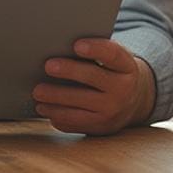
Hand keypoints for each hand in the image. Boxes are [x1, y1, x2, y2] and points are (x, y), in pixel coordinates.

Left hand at [33, 38, 154, 134]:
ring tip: (38, 91)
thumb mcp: (115, 61)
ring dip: (56, 97)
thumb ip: (97, 53)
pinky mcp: (100, 127)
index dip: (96, 49)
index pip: (113, 55)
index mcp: (127, 67)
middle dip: (69, 71)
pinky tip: (44, 108)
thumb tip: (61, 47)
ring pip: (80, 103)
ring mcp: (112, 111)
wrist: (134, 103)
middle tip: (48, 66)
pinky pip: (75, 122)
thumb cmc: (115, 73)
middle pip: (93, 77)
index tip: (76, 45)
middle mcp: (123, 90)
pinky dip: (57, 115)